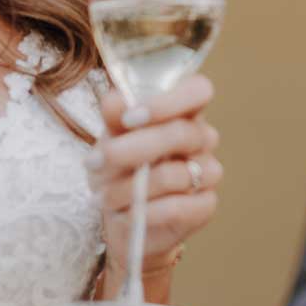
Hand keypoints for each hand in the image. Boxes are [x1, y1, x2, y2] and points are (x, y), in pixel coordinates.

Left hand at [89, 75, 221, 279]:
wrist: (120, 215)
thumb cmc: (120, 167)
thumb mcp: (111, 138)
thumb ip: (115, 117)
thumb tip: (115, 100)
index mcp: (185, 111)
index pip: (198, 91)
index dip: (168, 102)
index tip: (130, 117)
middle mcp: (202, 138)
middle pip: (182, 134)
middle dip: (135, 148)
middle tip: (97, 160)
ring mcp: (208, 172)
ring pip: (174, 174)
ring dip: (130, 187)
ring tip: (103, 196)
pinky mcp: (205, 205)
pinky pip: (178, 207)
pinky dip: (145, 212)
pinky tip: (125, 214)